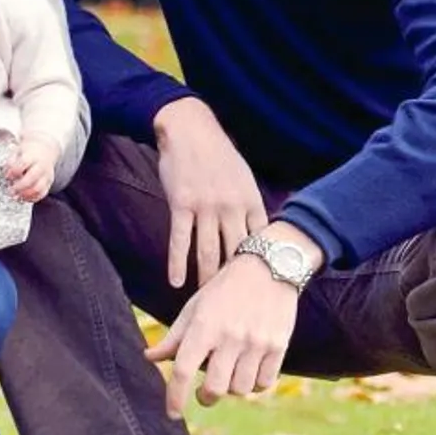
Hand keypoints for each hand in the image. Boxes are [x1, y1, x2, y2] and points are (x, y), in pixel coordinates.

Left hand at [5, 135, 60, 201]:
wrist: (46, 150)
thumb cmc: (29, 152)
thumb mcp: (17, 151)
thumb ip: (11, 162)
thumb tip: (7, 175)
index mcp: (32, 156)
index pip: (23, 164)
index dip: (13, 171)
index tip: (7, 176)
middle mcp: (41, 166)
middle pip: (32, 178)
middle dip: (19, 187)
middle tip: (10, 191)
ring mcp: (46, 175)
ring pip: (38, 188)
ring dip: (26, 195)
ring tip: (16, 197)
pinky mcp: (49, 182)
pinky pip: (42, 193)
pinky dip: (32, 198)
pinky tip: (24, 198)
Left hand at [145, 222, 315, 416]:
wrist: (269, 267)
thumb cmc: (225, 289)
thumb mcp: (195, 307)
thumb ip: (174, 337)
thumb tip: (149, 358)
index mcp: (204, 325)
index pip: (183, 370)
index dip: (174, 396)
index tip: (172, 413)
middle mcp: (230, 336)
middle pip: (215, 389)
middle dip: (205, 397)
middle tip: (204, 394)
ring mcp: (256, 342)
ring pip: (240, 389)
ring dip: (231, 389)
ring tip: (229, 373)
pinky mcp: (278, 346)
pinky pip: (264, 383)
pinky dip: (254, 384)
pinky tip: (249, 371)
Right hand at [154, 98, 267, 287]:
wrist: (190, 129)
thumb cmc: (218, 155)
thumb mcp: (243, 177)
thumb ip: (249, 206)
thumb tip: (258, 235)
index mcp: (250, 200)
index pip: (259, 242)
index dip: (260, 266)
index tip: (260, 289)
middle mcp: (231, 206)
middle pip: (235, 253)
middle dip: (235, 281)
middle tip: (233, 305)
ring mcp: (206, 206)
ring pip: (208, 252)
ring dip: (206, 279)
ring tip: (205, 302)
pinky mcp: (181, 204)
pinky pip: (180, 240)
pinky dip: (177, 264)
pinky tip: (175, 282)